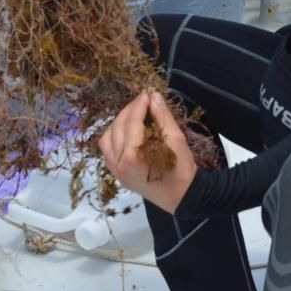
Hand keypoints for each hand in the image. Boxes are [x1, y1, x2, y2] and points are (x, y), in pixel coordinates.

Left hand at [98, 91, 196, 213]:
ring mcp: (116, 170)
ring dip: (118, 123)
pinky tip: (126, 132)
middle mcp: (119, 163)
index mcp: (134, 155)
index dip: (139, 104)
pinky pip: (107, 151)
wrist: (183, 197)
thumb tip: (153, 96)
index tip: (147, 93)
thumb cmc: (182, 170)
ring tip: (133, 115)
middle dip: (129, 110)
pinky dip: (113, 137)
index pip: (132, 121)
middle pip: (117, 127)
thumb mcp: (176, 140)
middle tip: (143, 101)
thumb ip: (162, 117)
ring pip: (106, 138)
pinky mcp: (117, 175)